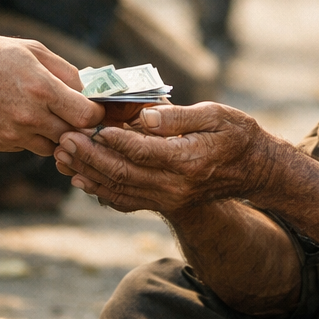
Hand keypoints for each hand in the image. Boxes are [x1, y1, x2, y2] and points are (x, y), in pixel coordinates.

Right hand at [0, 35, 102, 155]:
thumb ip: (66, 71)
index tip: (92, 108)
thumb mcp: (33, 50)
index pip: (88, 117)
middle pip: (74, 136)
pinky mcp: (1, 144)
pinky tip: (21, 118)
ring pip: (52, 147)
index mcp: (43, 90)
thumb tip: (90, 90)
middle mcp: (30, 117)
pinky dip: (32, 137)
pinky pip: (28, 147)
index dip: (95, 114)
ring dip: (55, 134)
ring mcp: (14, 135)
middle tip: (72, 113)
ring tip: (45, 114)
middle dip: (77, 126)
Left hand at [52, 102, 282, 212]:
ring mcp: (169, 198)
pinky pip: (127, 201)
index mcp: (187, 160)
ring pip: (119, 190)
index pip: (141, 151)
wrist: (256, 170)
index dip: (111, 139)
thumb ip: (178, 116)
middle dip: (89, 156)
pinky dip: (101, 191)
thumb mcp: (216, 115)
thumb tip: (145, 115)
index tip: (87, 126)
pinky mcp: (165, 203)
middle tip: (64, 139)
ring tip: (62, 156)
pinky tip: (81, 177)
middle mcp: (175, 185)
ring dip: (88, 173)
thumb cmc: (238, 135)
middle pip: (122, 173)